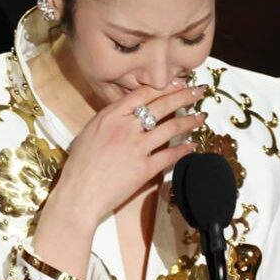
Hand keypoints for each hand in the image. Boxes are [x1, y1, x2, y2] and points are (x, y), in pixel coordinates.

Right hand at [33, 84, 203, 275]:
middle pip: (161, 105)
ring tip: (202, 117)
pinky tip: (192, 146)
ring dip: (190, 121)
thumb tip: (127, 113)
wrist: (78, 196)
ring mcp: (136, 147)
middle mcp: (125, 127)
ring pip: (171, 127)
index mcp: (109, 116)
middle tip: (199, 91)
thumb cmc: (79, 167)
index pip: (142, 94)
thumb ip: (109, 120)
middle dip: (184, 95)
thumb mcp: (89, 133)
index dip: (164, 87)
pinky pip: (170, 155)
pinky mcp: (144, 168)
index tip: (178, 83)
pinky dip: (184, 149)